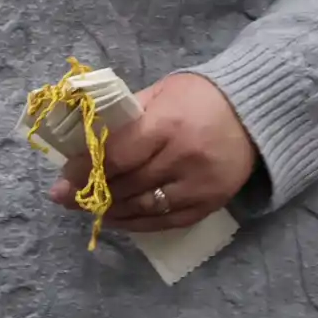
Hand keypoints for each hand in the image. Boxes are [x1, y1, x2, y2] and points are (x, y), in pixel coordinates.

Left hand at [55, 72, 259, 232]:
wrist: (254, 112)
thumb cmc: (199, 97)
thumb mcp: (159, 93)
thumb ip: (125, 118)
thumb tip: (85, 140)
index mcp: (168, 126)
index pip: (118, 156)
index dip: (86, 170)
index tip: (63, 177)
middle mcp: (184, 159)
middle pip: (129, 185)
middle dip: (92, 193)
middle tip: (64, 197)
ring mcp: (200, 185)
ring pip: (146, 207)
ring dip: (112, 211)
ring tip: (87, 208)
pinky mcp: (211, 203)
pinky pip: (168, 221)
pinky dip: (139, 223)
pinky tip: (118, 219)